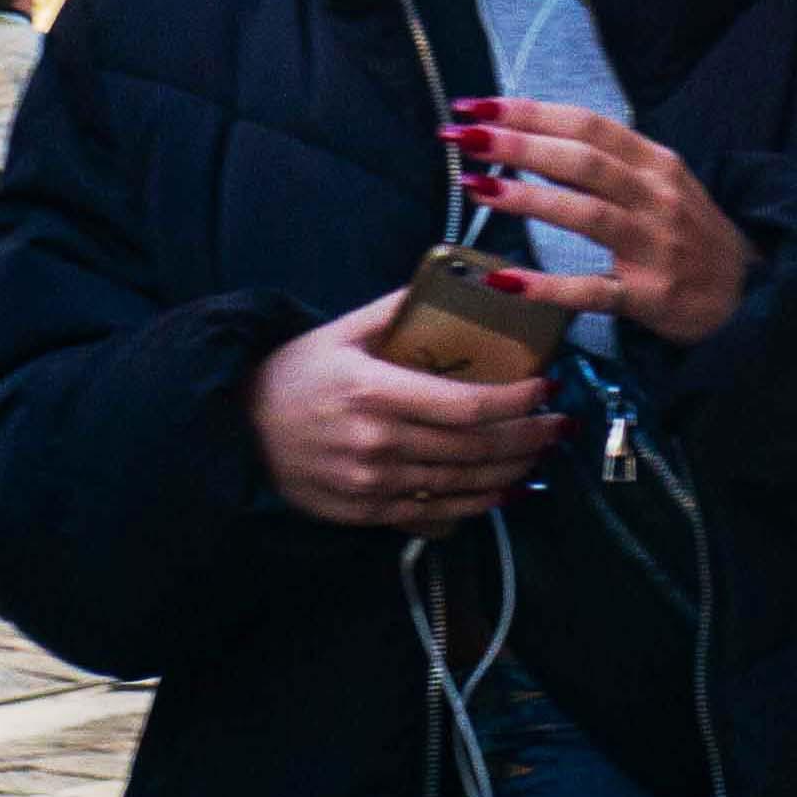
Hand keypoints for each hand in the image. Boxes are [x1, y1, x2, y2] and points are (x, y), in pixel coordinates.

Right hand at [246, 291, 558, 530]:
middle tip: (560, 423)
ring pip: (462, 487)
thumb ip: (397, 309)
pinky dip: (476, 507)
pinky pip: (435, 517)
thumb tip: (454, 279)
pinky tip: (503, 492)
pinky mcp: (366, 514)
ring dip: (512, 473)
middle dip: (527, 437)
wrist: (237, 430)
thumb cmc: (293, 374)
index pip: (465, 405)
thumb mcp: (340, 331)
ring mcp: (371, 485)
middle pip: (474, 449)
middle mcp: (376, 444)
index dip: (515, 402)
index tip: (546, 387)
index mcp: (373, 392)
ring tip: (542, 454)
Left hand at [447, 98, 752, 344]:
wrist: (746, 297)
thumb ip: (610, 163)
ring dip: (527, 199)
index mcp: (657, 163)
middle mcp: (657, 197)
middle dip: (518, 144)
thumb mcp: (663, 186)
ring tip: (475, 187)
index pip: (588, 125)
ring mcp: (655, 247)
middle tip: (462, 137)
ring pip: (587, 213)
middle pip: (583, 160)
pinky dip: (546, 286)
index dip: (531, 112)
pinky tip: (502, 279)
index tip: (478, 107)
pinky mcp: (649, 297)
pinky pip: (592, 290)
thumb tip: (538, 137)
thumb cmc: (690, 235)